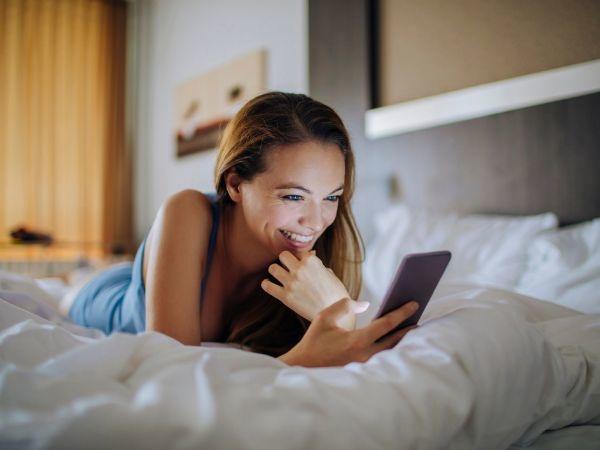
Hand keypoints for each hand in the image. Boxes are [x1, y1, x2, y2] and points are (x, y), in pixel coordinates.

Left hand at [261, 250, 352, 324]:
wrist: (336, 314)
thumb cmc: (335, 294)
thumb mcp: (330, 274)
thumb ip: (317, 264)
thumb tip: (310, 253)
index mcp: (312, 261)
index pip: (298, 252)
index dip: (300, 259)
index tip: (301, 265)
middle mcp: (300, 270)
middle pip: (283, 256)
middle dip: (285, 261)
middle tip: (288, 268)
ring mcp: (292, 283)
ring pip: (272, 268)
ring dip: (276, 271)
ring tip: (280, 276)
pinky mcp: (285, 297)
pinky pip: (267, 286)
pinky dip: (266, 284)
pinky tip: (269, 284)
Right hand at [278, 298, 418, 366]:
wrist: (304, 368)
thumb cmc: (314, 341)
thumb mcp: (325, 317)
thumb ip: (345, 305)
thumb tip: (366, 305)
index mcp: (357, 341)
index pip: (386, 324)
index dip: (402, 312)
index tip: (414, 303)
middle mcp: (365, 355)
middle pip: (395, 340)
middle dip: (409, 327)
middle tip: (420, 315)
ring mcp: (365, 366)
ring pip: (391, 351)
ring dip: (402, 339)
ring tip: (412, 326)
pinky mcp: (363, 371)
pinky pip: (383, 357)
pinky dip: (392, 347)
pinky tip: (396, 339)